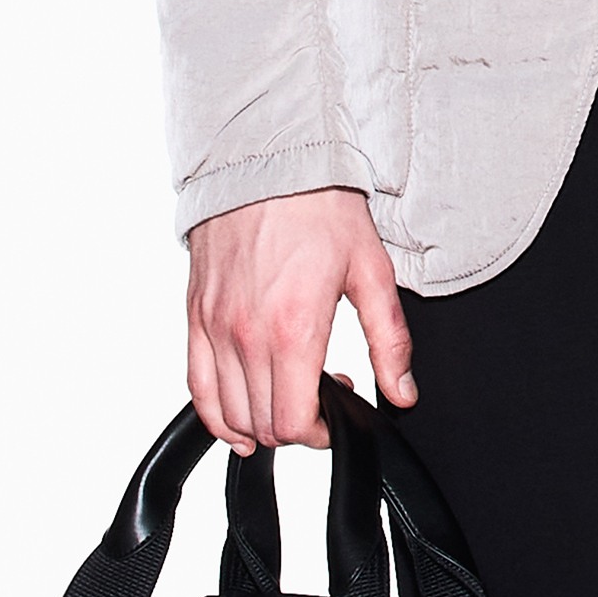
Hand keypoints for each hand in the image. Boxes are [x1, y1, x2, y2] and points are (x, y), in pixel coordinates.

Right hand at [186, 187, 415, 454]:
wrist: (267, 162)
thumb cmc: (319, 210)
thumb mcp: (372, 273)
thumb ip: (390, 343)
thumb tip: (402, 395)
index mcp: (293, 330)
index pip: (291, 423)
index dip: (317, 434)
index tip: (334, 414)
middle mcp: (246, 335)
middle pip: (260, 424)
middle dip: (293, 427)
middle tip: (317, 398)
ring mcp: (214, 327)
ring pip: (227, 414)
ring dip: (258, 424)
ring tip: (284, 400)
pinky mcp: (196, 316)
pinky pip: (196, 387)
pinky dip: (215, 414)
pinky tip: (236, 420)